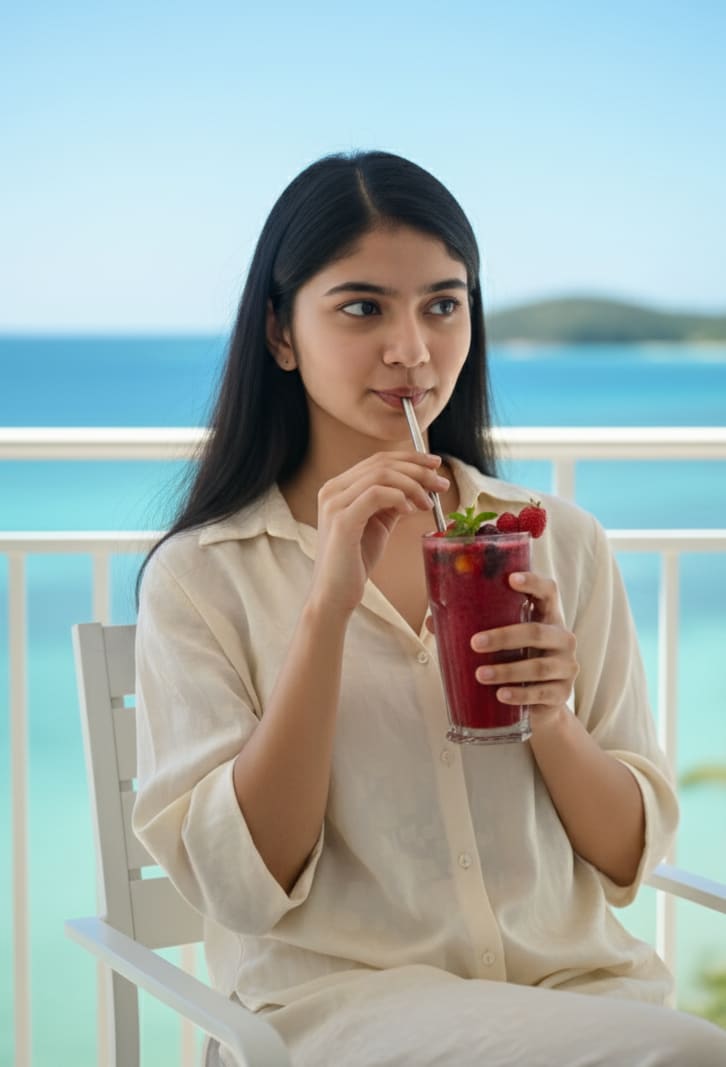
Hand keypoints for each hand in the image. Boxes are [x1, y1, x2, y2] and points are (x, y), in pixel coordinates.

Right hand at [311, 452, 448, 616]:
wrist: (335, 593)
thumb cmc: (355, 561)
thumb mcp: (378, 524)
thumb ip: (392, 502)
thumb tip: (419, 486)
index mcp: (338, 487)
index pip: (377, 459)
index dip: (410, 458)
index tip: (435, 465)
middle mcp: (332, 490)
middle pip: (382, 463)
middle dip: (418, 470)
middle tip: (441, 483)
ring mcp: (334, 504)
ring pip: (382, 475)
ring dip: (413, 485)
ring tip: (429, 503)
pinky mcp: (342, 521)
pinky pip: (377, 495)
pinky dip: (399, 498)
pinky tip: (410, 511)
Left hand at [469, 571, 577, 729]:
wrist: (541, 703)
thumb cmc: (517, 660)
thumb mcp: (503, 641)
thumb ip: (474, 627)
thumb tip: (432, 621)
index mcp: (548, 616)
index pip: (548, 591)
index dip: (533, 582)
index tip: (511, 578)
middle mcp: (562, 638)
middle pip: (537, 632)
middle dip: (504, 637)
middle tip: (475, 643)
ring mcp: (566, 666)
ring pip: (538, 666)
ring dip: (507, 670)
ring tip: (480, 675)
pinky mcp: (562, 693)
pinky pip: (541, 693)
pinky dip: (519, 694)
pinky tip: (501, 694)